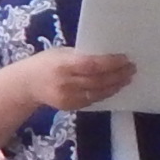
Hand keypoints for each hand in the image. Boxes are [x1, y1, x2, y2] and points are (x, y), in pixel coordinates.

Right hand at [12, 46, 133, 112]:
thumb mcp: (60, 53)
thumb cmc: (45, 63)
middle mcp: (66, 83)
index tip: (125, 59)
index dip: (111, 63)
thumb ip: (81, 55)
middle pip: (99, 80)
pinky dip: (106, 93)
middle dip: (118, 74)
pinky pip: (93, 100)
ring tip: (127, 77)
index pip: (92, 65)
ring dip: (116, 85)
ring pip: (99, 92)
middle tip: (132, 68)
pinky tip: (115, 87)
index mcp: (63, 65)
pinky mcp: (72, 107)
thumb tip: (107, 55)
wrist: (27, 84)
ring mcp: (69, 97)